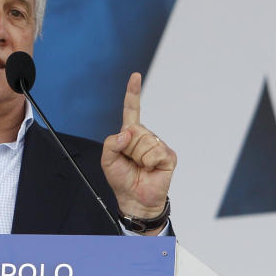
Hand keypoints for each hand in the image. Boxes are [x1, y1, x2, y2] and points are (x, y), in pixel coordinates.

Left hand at [101, 72, 176, 219]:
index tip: (135, 76)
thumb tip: (127, 133)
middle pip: (135, 130)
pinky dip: (149, 163)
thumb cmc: (122, 179)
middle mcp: (145, 136)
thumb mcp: (107, 160)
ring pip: (145, 142)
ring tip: (141, 167)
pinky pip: (155, 152)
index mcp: (130, 134)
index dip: (133, 93)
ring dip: (139, 158)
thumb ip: (111, 143)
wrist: (135, 199)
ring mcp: (158, 145)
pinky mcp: (168, 155)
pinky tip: (150, 169)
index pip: (132, 110)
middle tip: (131, 163)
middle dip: (128, 149)